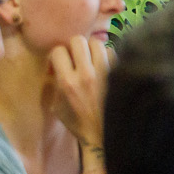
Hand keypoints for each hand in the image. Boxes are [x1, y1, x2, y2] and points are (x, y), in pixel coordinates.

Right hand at [48, 36, 110, 153]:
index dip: (57, 55)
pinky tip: (105, 66)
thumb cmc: (78, 121)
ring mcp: (105, 73)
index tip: (60, 63)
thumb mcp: (57, 106)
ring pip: (98, 43)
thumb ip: (54, 84)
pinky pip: (113, 52)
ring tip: (92, 59)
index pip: (58, 51)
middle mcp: (86, 75)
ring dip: (92, 49)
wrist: (105, 134)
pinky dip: (107, 56)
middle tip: (77, 57)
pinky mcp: (120, 74)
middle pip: (78, 40)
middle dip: (75, 47)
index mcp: (67, 83)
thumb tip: (54, 67)